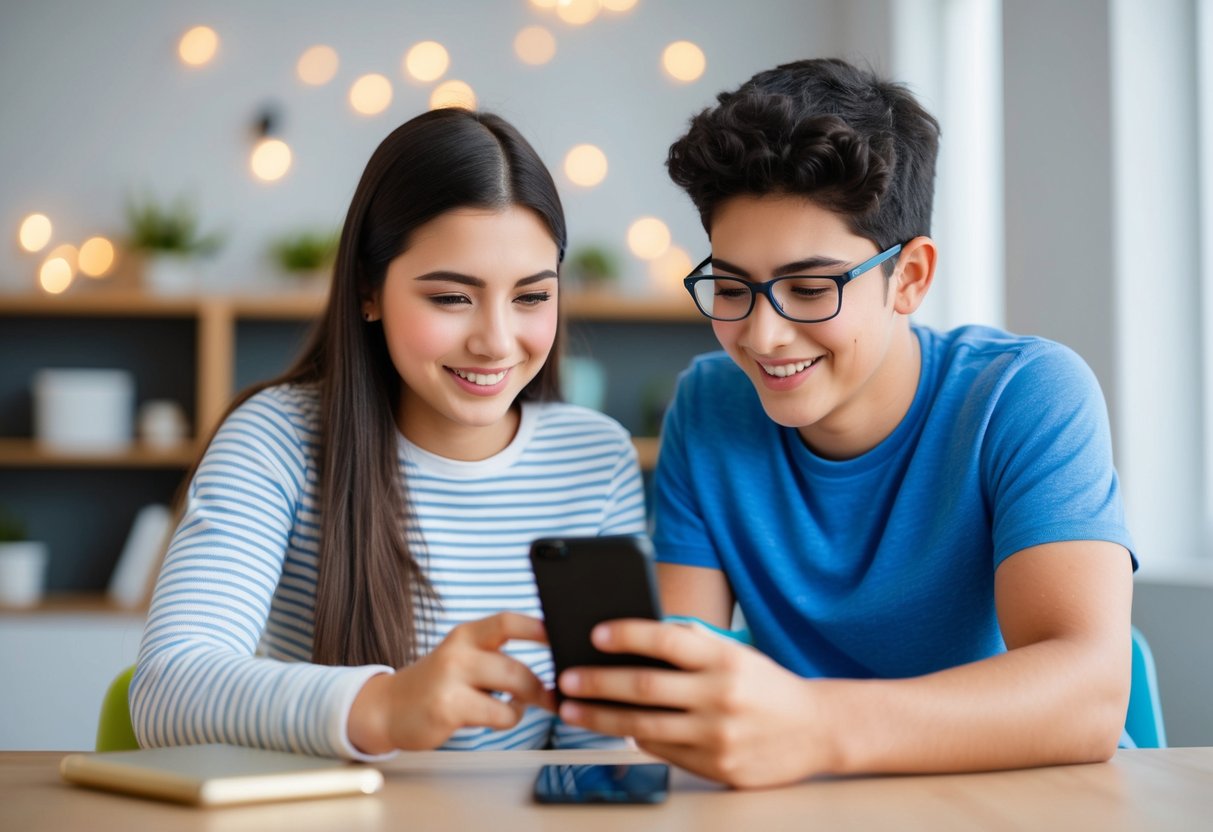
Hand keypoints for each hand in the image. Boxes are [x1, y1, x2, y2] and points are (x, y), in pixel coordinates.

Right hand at [349, 612, 554, 752]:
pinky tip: (495, 715)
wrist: (387, 708)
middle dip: (543, 684)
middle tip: (555, 694)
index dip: (539, 629)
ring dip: (528, 701)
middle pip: (517, 664)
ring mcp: (451, 679)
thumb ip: (495, 653)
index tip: (565, 636)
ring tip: (519, 705)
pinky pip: (499, 714)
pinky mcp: (447, 708)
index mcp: (467, 634)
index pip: (509, 622)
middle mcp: (459, 651)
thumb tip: (549, 659)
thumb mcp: (462, 656)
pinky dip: (507, 718)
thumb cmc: (436, 684)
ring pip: (513, 688)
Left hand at [556, 619, 837, 787]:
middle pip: (645, 687)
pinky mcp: (717, 766)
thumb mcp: (736, 653)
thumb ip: (691, 642)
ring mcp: (718, 735)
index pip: (668, 639)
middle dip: (598, 682)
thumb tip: (634, 635)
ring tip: (572, 708)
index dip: (628, 634)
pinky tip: (613, 727)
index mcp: (726, 658)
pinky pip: (662, 751)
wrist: (816, 729)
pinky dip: (634, 738)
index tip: (595, 633)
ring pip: (644, 725)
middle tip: (566, 678)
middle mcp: (722, 695)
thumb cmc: (764, 684)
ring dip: (600, 717)